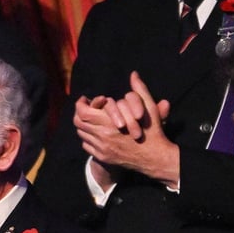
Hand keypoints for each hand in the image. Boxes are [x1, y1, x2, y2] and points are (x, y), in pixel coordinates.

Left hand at [73, 71, 178, 188]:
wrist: (155, 158)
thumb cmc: (152, 131)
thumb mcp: (148, 108)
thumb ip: (139, 90)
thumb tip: (134, 74)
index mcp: (110, 123)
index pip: (82, 112)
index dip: (81, 104)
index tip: (86, 99)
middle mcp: (102, 136)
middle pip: (78, 123)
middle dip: (80, 113)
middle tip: (86, 108)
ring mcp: (102, 148)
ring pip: (82, 134)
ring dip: (84, 125)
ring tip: (92, 119)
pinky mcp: (103, 157)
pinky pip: (87, 146)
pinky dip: (88, 138)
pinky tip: (96, 133)